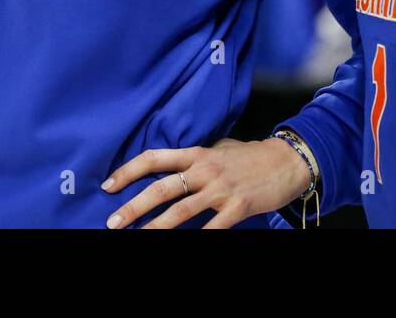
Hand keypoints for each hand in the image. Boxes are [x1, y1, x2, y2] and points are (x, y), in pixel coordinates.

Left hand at [102, 137, 310, 228]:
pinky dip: (194, 239)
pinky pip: (210, 229)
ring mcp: (221, 189)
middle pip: (161, 188)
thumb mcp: (220, 149)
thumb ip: (197, 158)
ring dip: (155, 227)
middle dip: (132, 207)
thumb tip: (174, 164)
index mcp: (197, 154)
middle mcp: (205, 169)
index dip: (128, 171)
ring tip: (137, 237)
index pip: (154, 158)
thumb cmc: (251, 156)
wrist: (287, 161)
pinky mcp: (237, 207)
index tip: (108, 185)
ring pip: (179, 211)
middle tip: (113, 222)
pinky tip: (182, 245)